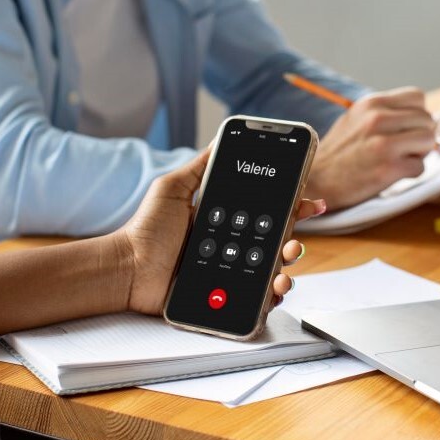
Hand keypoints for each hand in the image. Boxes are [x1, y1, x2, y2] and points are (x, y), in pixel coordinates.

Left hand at [114, 148, 321, 315]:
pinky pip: (258, 299)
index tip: (310, 202)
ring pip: (274, 271)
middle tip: (294, 239)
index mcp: (227, 220)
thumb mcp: (173, 188)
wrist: (128, 267)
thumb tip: (221, 139)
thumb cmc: (146, 229)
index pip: (267, 212)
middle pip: (278, 242)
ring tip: (284, 264)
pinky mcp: (226, 296)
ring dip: (288, 268)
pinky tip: (275, 289)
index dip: (293, 207)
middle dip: (295, 240)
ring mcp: (232, 273)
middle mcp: (234, 246)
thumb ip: (199, 167)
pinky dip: (272, 296)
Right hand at [305, 87, 436, 208]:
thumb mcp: (357, 118)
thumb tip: (418, 113)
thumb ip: (385, 112)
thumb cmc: (339, 150)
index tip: (405, 129)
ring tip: (400, 159)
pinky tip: (392, 173)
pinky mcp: (388, 169)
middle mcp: (377, 119)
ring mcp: (383, 144)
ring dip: (419, 153)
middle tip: (403, 148)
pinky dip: (411, 172)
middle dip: (420, 135)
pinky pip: (420, 166)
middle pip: (427, 120)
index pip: (418, 98)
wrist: (315, 179)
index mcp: (372, 103)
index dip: (416, 115)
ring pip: (429, 140)